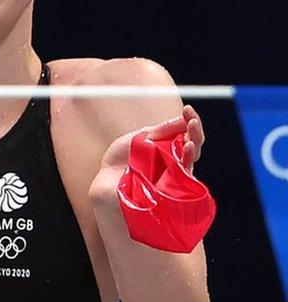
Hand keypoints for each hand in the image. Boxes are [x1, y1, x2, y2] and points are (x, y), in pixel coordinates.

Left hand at [91, 104, 205, 204]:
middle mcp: (174, 161)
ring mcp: (174, 177)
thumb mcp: (139, 138)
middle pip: (193, 147)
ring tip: (190, 140)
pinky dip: (184, 166)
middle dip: (195, 133)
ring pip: (190, 162)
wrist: (106, 183)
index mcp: (168, 147)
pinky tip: (184, 155)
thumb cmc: (122, 161)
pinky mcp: (169, 191)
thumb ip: (160, 130)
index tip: (188, 110)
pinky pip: (182, 179)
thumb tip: (182, 119)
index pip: (186, 134)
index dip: (190, 122)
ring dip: (193, 149)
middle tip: (192, 122)